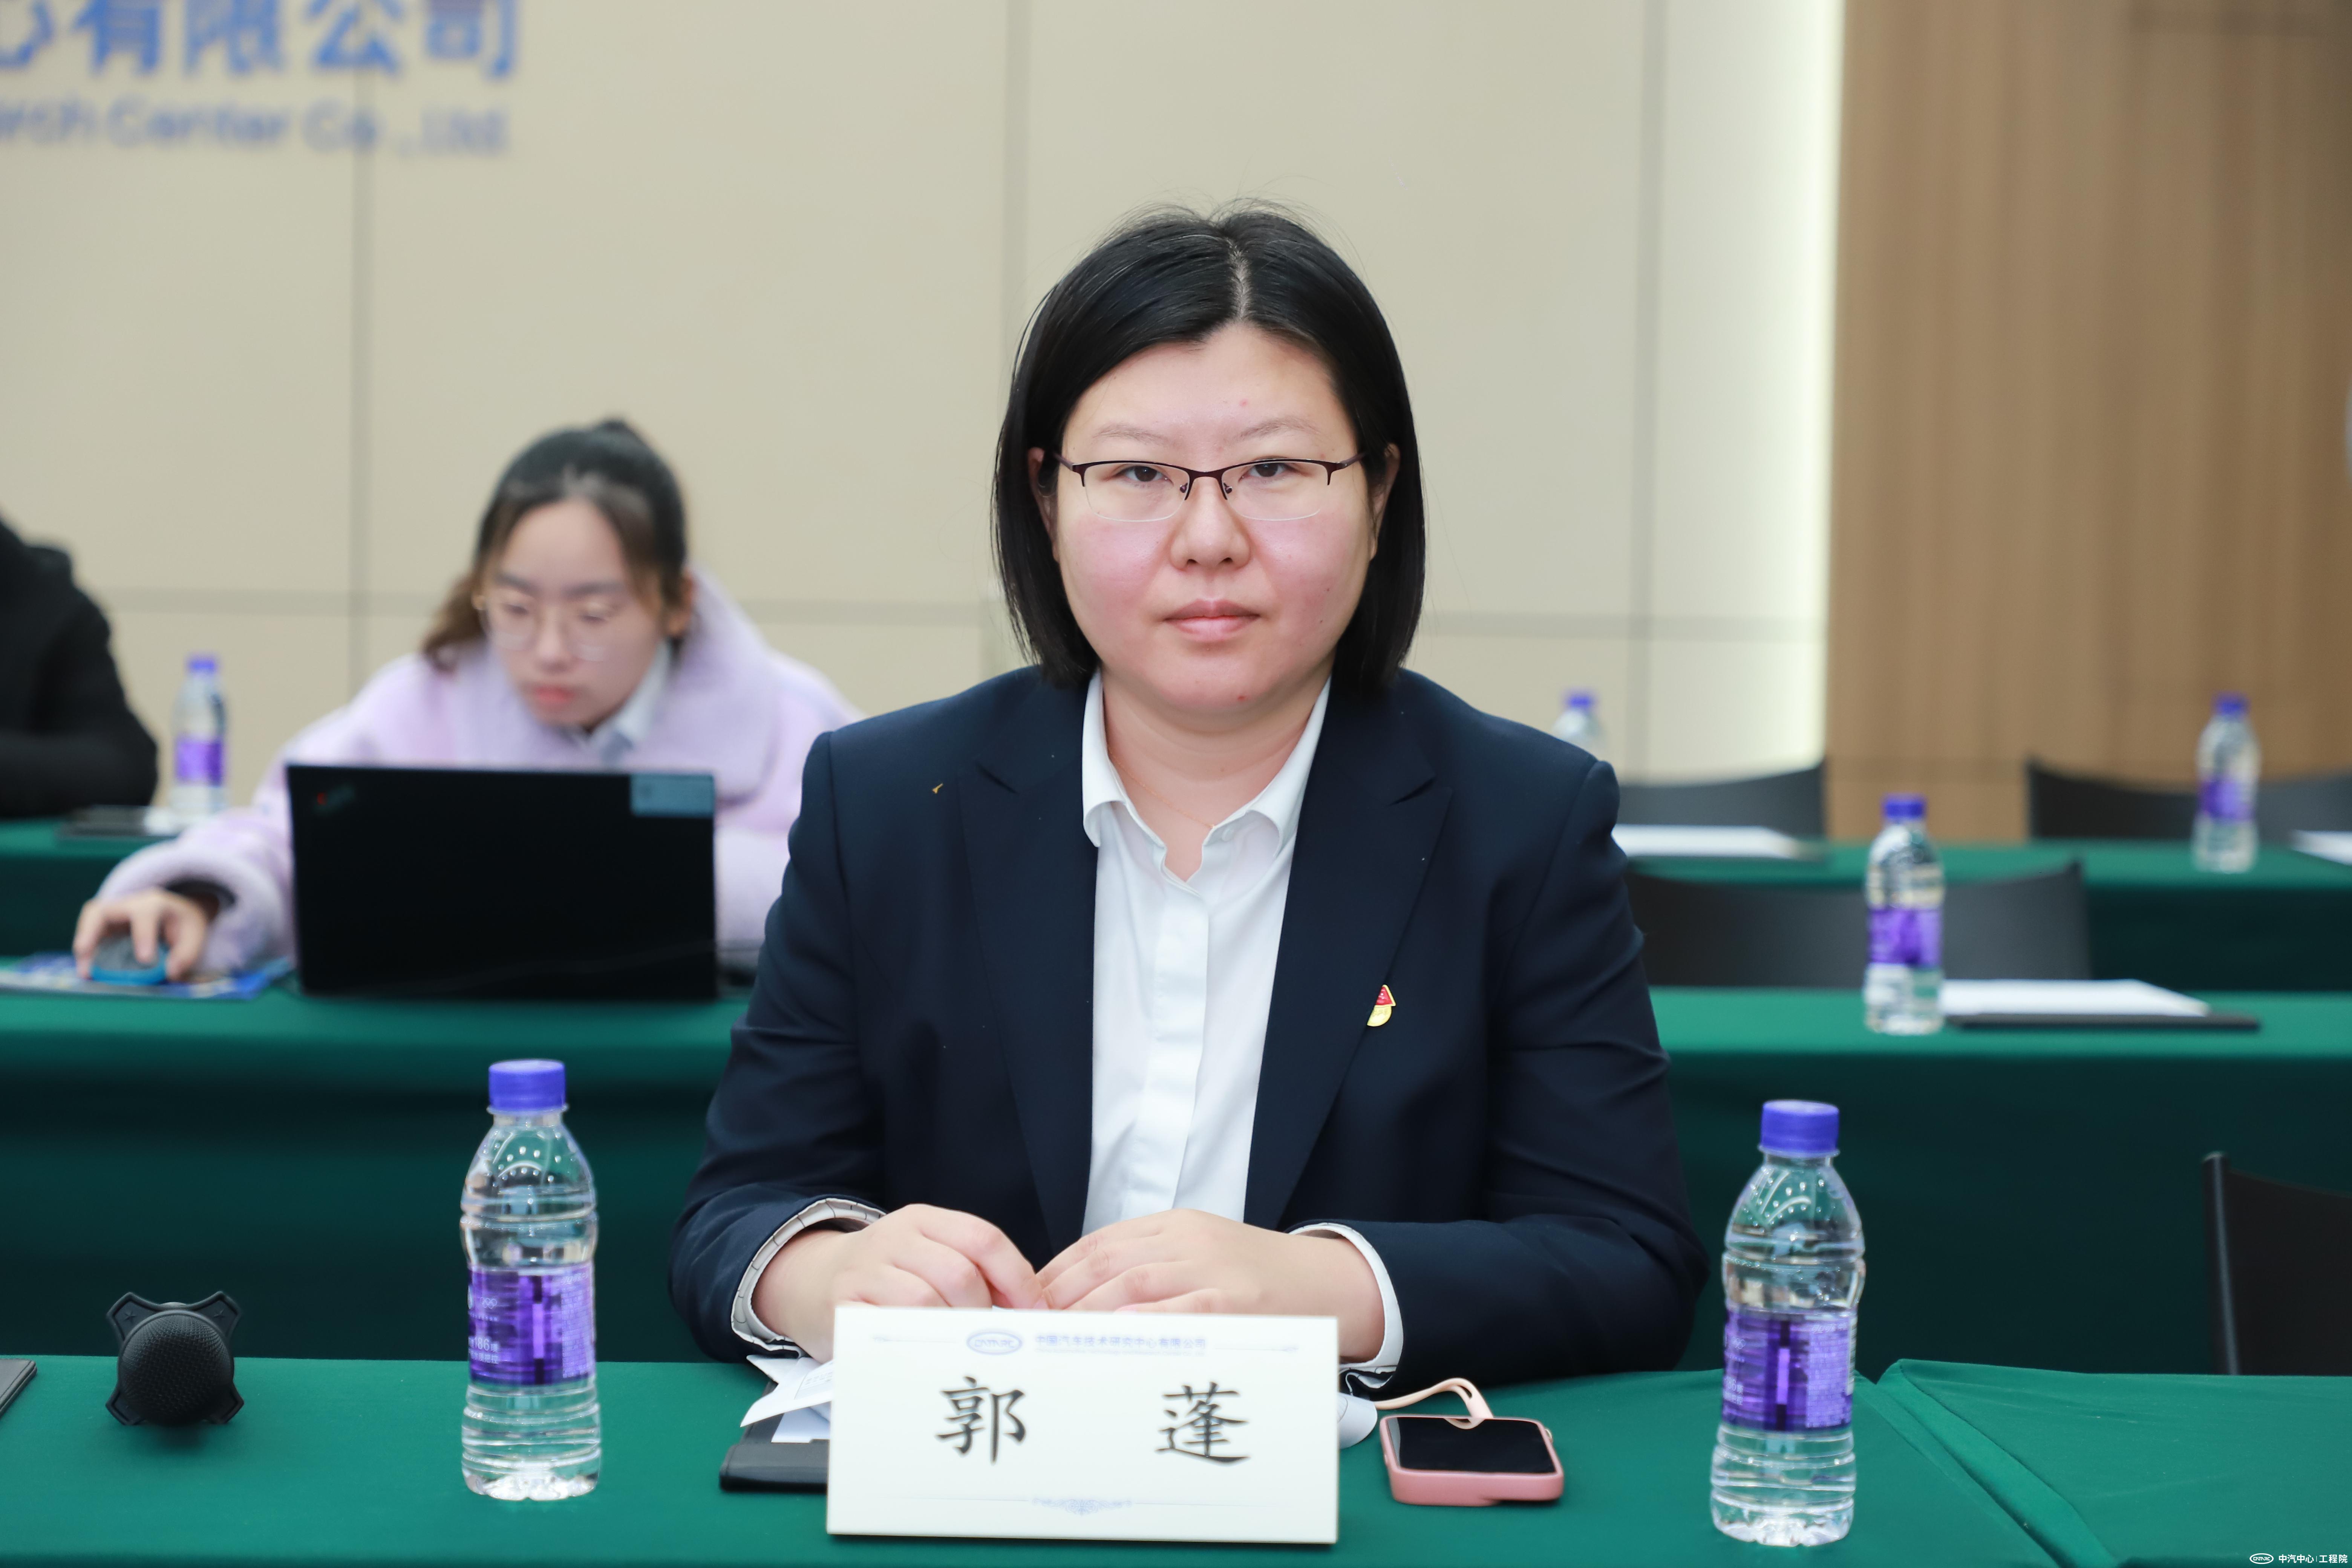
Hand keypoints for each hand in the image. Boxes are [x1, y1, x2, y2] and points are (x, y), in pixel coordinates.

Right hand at [73, 888, 216, 982]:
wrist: (176, 913)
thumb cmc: (184, 924)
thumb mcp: (195, 935)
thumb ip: (187, 954)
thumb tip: (171, 973)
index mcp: (155, 904)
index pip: (144, 915)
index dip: (143, 936)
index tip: (145, 959)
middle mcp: (129, 905)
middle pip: (101, 911)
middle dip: (90, 932)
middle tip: (84, 954)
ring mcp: (113, 914)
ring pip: (89, 921)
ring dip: (83, 945)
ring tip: (84, 971)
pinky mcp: (104, 926)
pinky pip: (88, 933)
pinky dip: (86, 952)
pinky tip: (87, 970)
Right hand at [751, 1204, 1040, 1361]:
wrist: (809, 1282)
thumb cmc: (884, 1277)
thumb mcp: (926, 1256)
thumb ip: (971, 1270)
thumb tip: (1030, 1308)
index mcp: (923, 1220)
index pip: (983, 1238)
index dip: (1017, 1277)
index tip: (1035, 1311)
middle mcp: (894, 1237)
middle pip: (960, 1273)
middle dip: (982, 1312)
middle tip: (986, 1338)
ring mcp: (865, 1270)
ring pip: (926, 1300)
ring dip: (949, 1331)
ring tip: (954, 1346)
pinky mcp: (843, 1305)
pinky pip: (889, 1327)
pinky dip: (914, 1344)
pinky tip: (923, 1353)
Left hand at [1035, 1210, 1384, 1362]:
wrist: (1329, 1282)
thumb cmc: (1256, 1281)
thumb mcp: (1199, 1257)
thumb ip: (1149, 1269)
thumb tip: (1079, 1303)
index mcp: (1175, 1225)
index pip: (1098, 1243)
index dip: (1055, 1273)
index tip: (1024, 1303)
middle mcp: (1189, 1240)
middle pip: (1107, 1261)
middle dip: (1061, 1296)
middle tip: (1028, 1330)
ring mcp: (1214, 1267)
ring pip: (1135, 1281)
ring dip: (1089, 1313)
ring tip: (1055, 1340)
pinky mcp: (1238, 1299)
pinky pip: (1185, 1308)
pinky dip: (1147, 1320)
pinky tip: (1118, 1336)